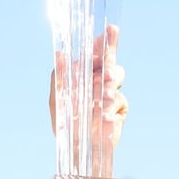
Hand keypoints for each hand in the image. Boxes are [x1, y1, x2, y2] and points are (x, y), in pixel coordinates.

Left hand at [49, 25, 128, 175]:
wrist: (78, 148)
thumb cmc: (65, 124)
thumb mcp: (57, 99)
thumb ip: (60, 76)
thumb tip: (60, 54)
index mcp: (85, 75)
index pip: (97, 53)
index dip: (105, 41)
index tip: (110, 30)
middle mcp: (100, 81)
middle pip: (111, 61)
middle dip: (108, 61)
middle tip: (104, 70)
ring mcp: (111, 93)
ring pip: (117, 76)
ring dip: (109, 83)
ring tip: (102, 95)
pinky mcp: (120, 107)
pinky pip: (119, 99)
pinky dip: (110, 107)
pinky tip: (103, 117)